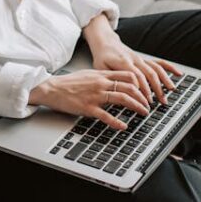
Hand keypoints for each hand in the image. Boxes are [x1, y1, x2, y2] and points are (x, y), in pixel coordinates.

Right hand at [28, 70, 151, 130]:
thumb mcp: (89, 75)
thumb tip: (115, 81)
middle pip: (129, 87)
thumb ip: (103, 77)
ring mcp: (95, 96)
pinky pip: (106, 116)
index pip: (128, 75)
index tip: (146, 91)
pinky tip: (123, 126)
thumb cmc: (69, 83)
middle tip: (149, 104)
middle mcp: (101, 83)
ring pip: (122, 98)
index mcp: (102, 75)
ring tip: (143, 112)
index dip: (141, 83)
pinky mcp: (88, 108)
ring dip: (136, 106)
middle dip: (143, 96)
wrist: (52, 88)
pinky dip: (117, 122)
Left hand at [89, 34, 182, 107]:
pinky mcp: (144, 59)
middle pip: (149, 74)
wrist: (105, 42)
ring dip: (165, 80)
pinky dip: (169, 68)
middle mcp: (135, 60)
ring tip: (171, 91)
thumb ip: (111, 78)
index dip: (143, 89)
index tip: (146, 101)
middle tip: (161, 101)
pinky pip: (158, 63)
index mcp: (123, 62)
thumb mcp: (100, 68)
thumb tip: (119, 90)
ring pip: (156, 69)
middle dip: (157, 88)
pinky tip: (178, 74)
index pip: (137, 77)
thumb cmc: (102, 57)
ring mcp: (141, 59)